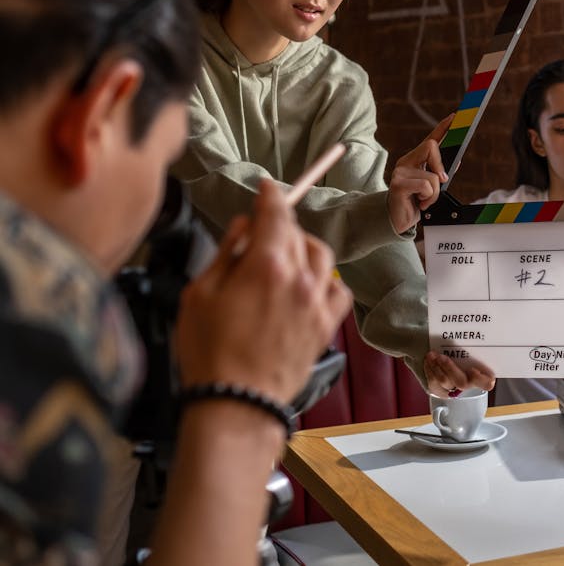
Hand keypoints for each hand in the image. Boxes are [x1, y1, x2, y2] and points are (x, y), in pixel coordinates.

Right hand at [174, 180, 352, 404]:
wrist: (237, 402)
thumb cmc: (210, 353)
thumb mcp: (200, 293)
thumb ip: (226, 253)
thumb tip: (244, 227)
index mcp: (266, 265)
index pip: (275, 213)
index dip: (271, 195)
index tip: (268, 187)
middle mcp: (300, 278)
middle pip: (297, 233)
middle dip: (280, 224)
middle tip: (262, 229)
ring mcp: (317, 302)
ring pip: (321, 256)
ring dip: (303, 247)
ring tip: (282, 256)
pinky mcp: (326, 326)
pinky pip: (337, 288)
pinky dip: (325, 278)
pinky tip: (308, 284)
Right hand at [387, 114, 451, 232]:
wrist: (398, 219)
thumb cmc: (415, 202)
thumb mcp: (432, 187)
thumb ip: (440, 173)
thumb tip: (456, 162)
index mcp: (415, 159)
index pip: (430, 139)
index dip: (443, 127)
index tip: (455, 116)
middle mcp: (406, 161)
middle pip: (431, 147)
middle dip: (441, 167)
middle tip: (442, 182)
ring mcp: (400, 171)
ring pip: (433, 176)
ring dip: (435, 194)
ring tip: (424, 200)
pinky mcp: (398, 184)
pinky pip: (426, 187)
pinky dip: (429, 198)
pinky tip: (420, 204)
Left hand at [423, 351, 494, 397]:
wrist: (449, 364)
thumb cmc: (465, 354)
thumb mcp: (474, 351)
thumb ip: (475, 349)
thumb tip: (482, 331)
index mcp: (481, 376)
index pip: (487, 383)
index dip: (480, 379)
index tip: (473, 369)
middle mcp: (468, 385)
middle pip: (461, 383)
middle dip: (450, 369)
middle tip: (442, 357)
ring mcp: (453, 390)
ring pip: (445, 382)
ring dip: (436, 367)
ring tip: (431, 355)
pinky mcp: (440, 391)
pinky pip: (433, 384)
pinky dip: (429, 370)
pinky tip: (428, 361)